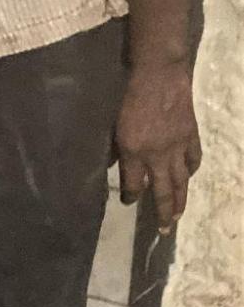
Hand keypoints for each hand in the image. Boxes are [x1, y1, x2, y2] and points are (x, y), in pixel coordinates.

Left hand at [115, 60, 201, 231]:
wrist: (158, 75)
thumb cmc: (129, 96)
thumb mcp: (113, 124)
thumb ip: (115, 148)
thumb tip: (114, 164)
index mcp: (134, 152)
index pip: (133, 185)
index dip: (130, 196)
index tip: (127, 202)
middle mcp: (157, 155)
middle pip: (161, 191)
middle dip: (162, 213)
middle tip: (164, 231)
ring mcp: (177, 147)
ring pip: (181, 181)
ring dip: (180, 200)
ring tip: (178, 215)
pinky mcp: (190, 135)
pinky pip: (193, 160)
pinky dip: (191, 171)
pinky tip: (188, 177)